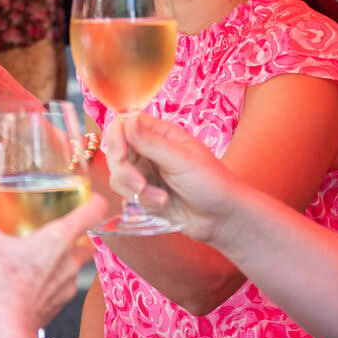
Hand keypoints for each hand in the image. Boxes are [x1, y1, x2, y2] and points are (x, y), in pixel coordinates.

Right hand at [0, 193, 109, 325]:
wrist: (8, 326)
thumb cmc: (3, 284)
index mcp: (59, 238)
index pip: (94, 211)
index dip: (96, 201)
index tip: (91, 199)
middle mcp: (70, 260)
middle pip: (89, 241)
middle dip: (80, 236)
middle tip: (60, 231)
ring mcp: (69, 284)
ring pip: (75, 266)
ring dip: (62, 260)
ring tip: (38, 259)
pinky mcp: (61, 303)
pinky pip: (63, 286)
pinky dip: (52, 282)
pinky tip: (31, 283)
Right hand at [103, 112, 244, 243]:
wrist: (222, 218)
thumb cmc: (210, 183)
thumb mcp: (181, 160)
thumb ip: (151, 142)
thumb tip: (127, 118)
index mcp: (160, 134)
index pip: (124, 125)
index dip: (116, 138)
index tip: (120, 155)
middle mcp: (149, 151)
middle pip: (116, 153)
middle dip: (125, 172)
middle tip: (141, 186)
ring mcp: (145, 173)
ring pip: (118, 177)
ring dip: (137, 191)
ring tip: (162, 199)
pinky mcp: (144, 195)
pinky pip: (126, 197)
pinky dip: (142, 203)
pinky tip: (163, 206)